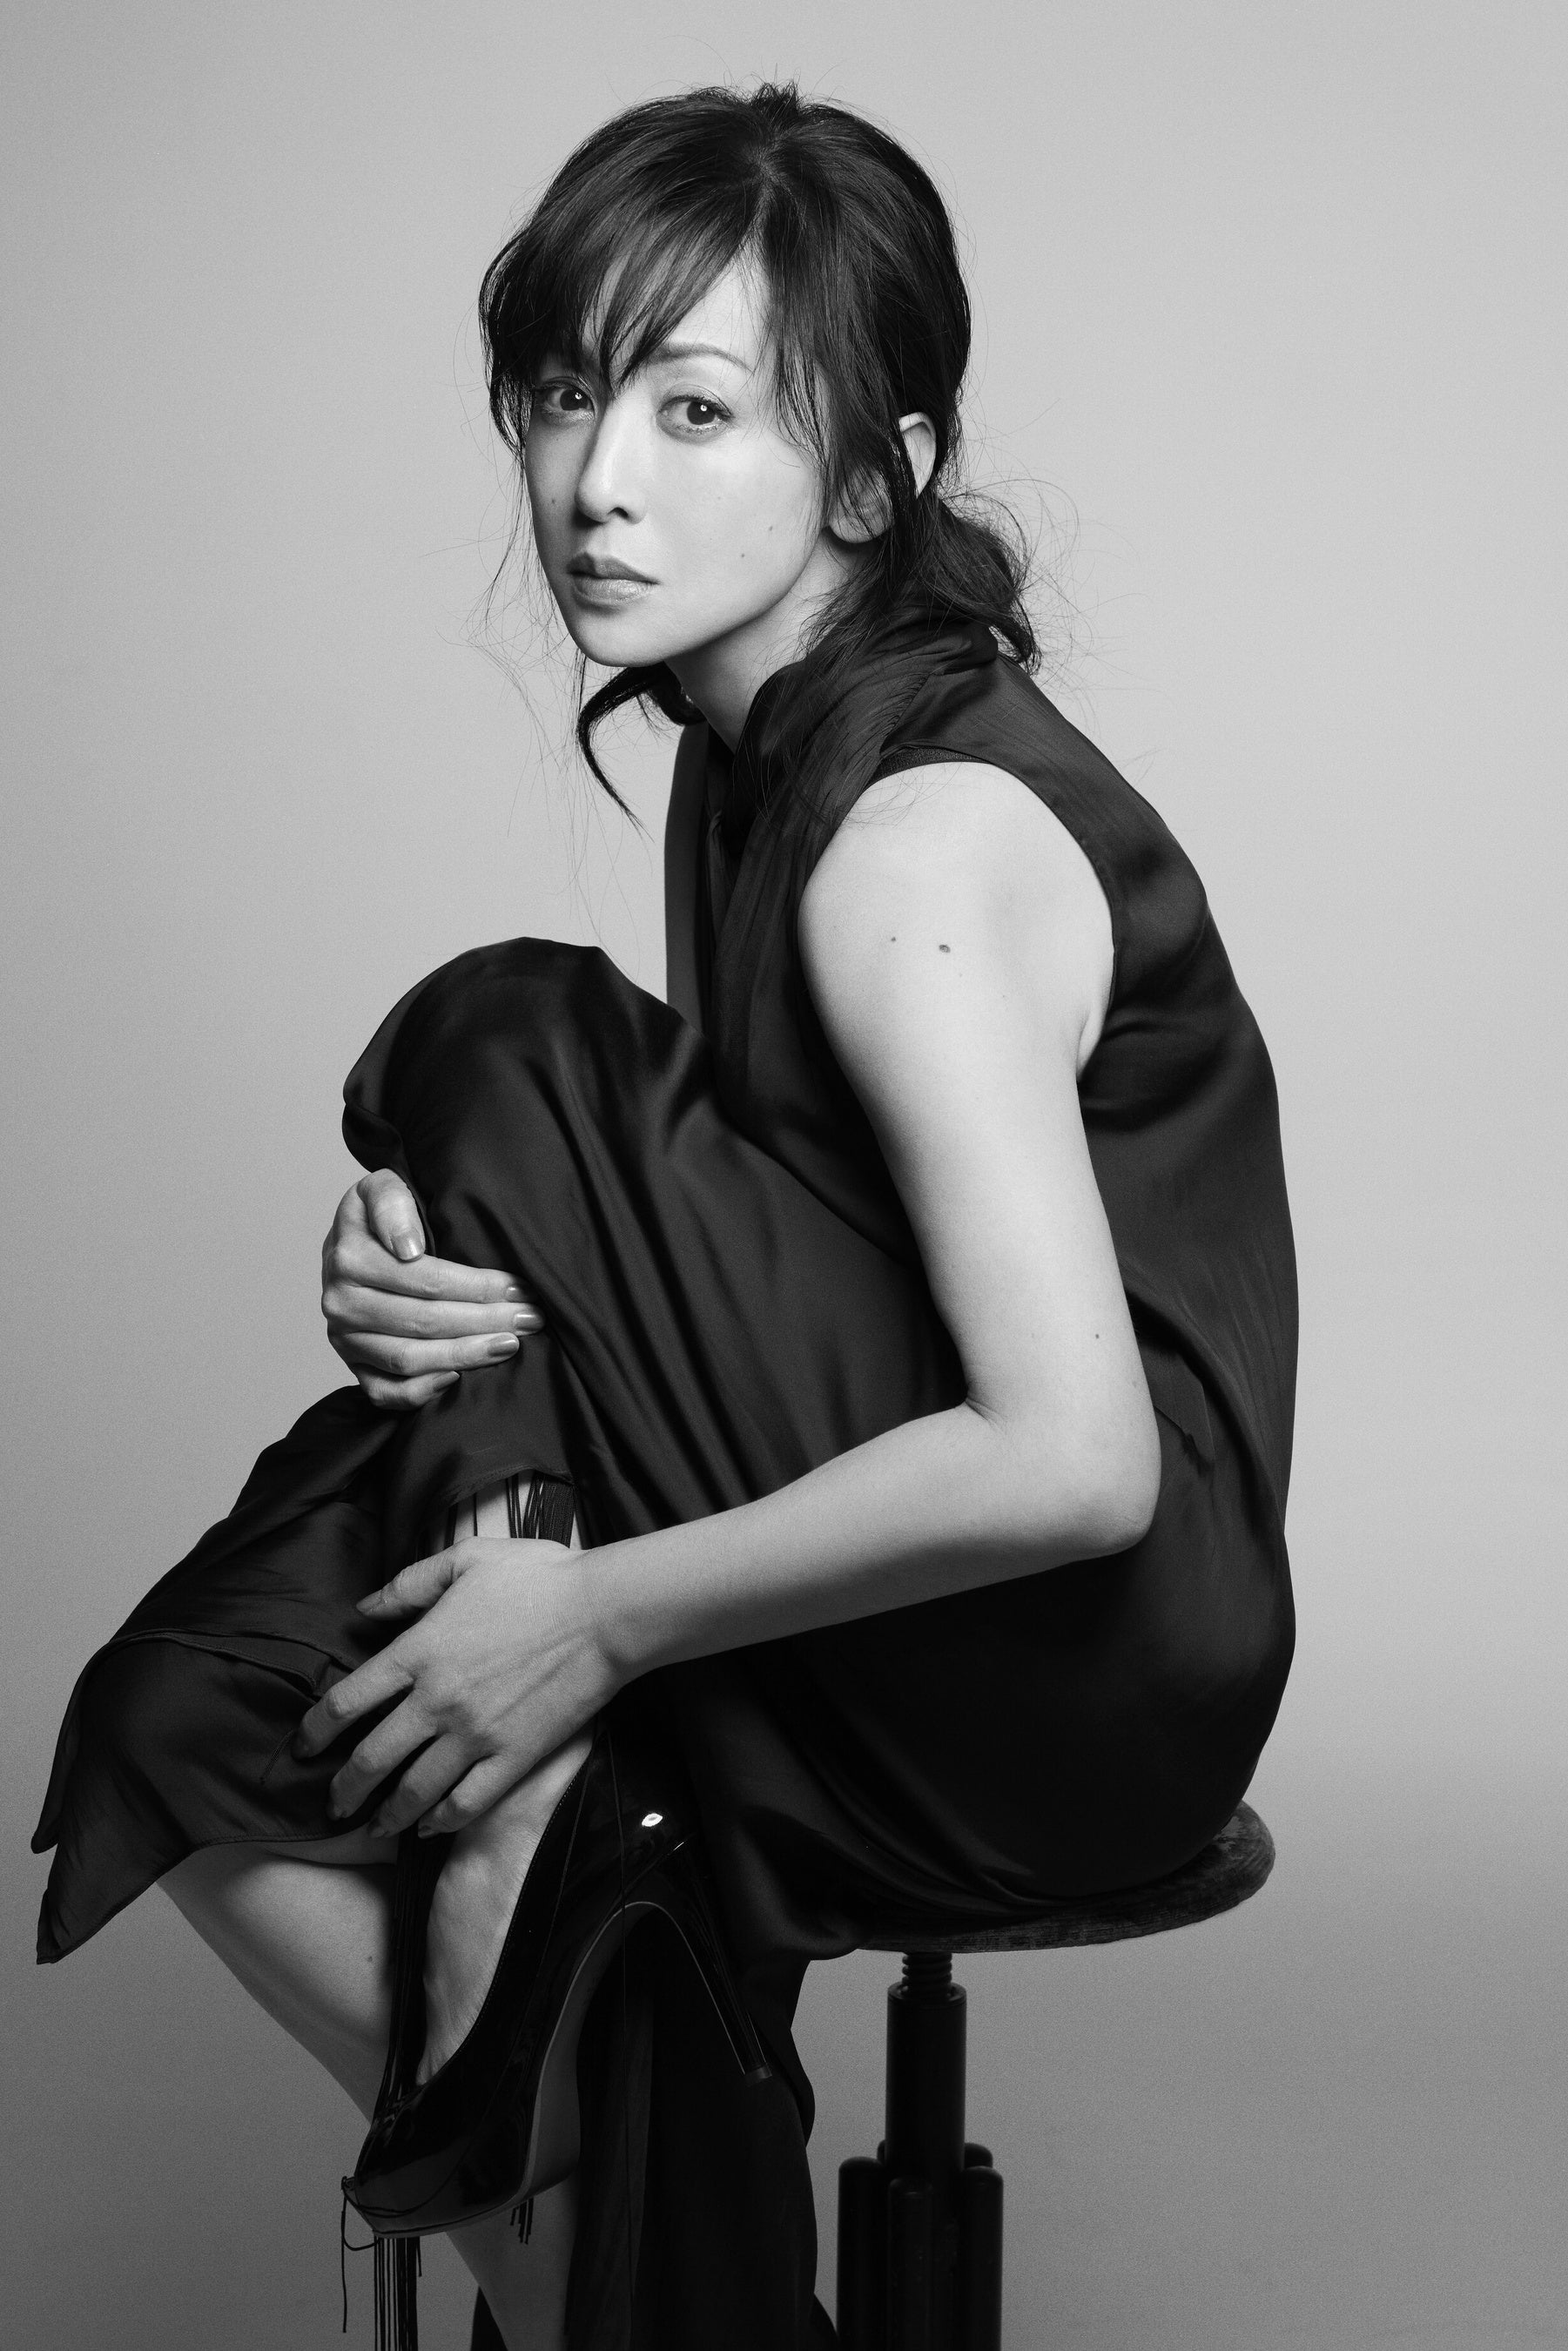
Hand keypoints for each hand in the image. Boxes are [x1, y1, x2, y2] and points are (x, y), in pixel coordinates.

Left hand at [292, 1539, 617, 1834]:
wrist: (605, 1613)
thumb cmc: (540, 1577)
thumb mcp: (468, 1559)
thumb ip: (409, 1584)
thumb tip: (364, 1610)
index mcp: (419, 1650)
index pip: (345, 1703)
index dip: (314, 1731)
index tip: (304, 1749)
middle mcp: (436, 1700)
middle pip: (370, 1757)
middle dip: (343, 1787)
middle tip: (332, 1803)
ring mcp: (474, 1734)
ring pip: (412, 1789)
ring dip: (385, 1813)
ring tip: (373, 1826)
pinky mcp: (512, 1757)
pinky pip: (465, 1802)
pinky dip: (441, 1820)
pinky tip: (429, 1826)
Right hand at [321, 1170, 544, 1408]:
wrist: (350, 1243)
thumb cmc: (379, 1215)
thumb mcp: (383, 1187)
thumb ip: (392, 1202)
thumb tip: (407, 1248)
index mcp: (348, 1257)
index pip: (425, 1280)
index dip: (477, 1287)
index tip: (518, 1287)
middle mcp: (340, 1302)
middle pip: (423, 1321)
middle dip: (484, 1321)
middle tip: (529, 1318)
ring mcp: (343, 1338)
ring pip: (408, 1359)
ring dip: (465, 1355)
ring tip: (509, 1344)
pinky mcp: (352, 1365)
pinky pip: (384, 1392)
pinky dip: (421, 1391)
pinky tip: (458, 1377)